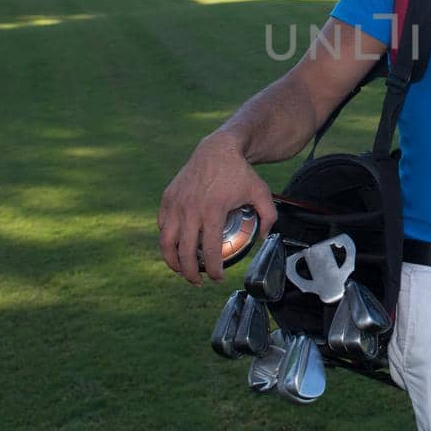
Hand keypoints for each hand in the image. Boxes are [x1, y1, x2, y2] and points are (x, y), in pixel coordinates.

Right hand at [158, 132, 277, 285]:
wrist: (218, 148)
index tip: (218, 277)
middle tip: (199, 281)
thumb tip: (261, 237)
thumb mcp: (261, 193)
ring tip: (181, 270)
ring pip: (166, 242)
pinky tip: (175, 247)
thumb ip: (268, 217)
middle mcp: (190, 210)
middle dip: (190, 273)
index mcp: (212, 211)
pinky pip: (162, 225)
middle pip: (184, 253)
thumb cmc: (240, 172)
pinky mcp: (167, 198)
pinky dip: (166, 240)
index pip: (209, 251)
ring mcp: (176, 204)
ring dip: (172, 261)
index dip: (213, 270)